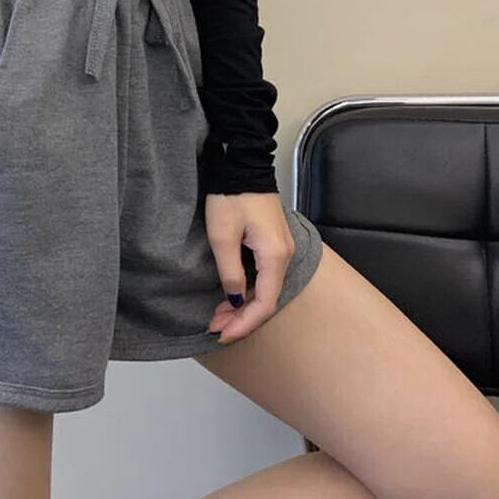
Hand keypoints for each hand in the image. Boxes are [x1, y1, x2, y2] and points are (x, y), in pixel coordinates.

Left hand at [205, 192, 294, 343]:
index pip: (264, 304)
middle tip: (215, 327)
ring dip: (242, 305)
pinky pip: (263, 275)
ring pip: (265, 288)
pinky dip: (247, 289)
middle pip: (266, 299)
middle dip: (241, 318)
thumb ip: (230, 272)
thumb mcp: (222, 236)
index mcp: (274, 255)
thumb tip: (235, 298)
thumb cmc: (231, 195)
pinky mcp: (272, 242)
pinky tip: (230, 294)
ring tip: (218, 315)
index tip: (222, 334)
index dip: (244, 324)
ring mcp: (280, 248)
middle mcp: (283, 255)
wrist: (242, 164)